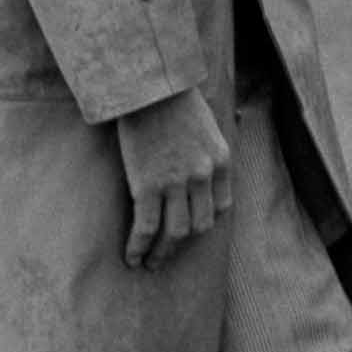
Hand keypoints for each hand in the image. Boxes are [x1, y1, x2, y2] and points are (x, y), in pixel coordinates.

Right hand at [114, 89, 235, 270]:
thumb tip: (197, 174)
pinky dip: (139, 248)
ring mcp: (177, 183)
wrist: (148, 86)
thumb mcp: (205, 126)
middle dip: (183, 245)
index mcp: (220, 160)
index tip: (190, 230)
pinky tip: (131, 258)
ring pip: (176, 234)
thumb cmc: (171, 100)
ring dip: (162, 254)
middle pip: (199, 226)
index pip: (220, 206)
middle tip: (167, 256)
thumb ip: (206, 151)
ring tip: (150, 264)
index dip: (204, 222)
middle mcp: (203, 176)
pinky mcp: (148, 186)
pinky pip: (147, 228)